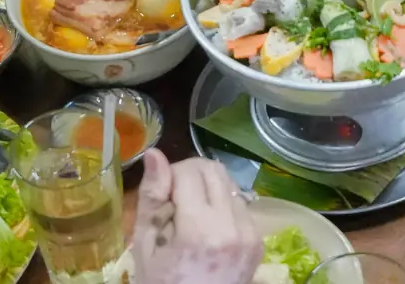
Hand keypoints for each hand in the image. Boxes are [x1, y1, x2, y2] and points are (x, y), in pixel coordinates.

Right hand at [131, 149, 262, 283]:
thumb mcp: (145, 248)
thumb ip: (151, 199)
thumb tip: (154, 154)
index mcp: (200, 229)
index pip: (189, 171)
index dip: (169, 178)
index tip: (160, 200)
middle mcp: (233, 226)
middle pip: (214, 170)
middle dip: (190, 176)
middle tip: (173, 203)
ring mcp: (251, 234)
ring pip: (230, 184)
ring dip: (208, 190)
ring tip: (190, 220)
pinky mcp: (259, 241)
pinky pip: (241, 206)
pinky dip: (222, 208)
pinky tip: (207, 232)